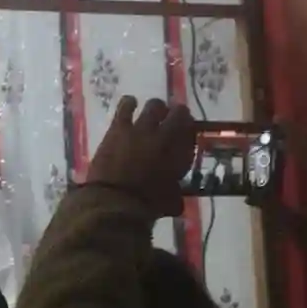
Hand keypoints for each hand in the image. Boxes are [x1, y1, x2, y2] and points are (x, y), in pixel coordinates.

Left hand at [84, 96, 192, 218]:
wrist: (115, 199)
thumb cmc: (147, 204)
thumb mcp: (171, 202)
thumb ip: (175, 194)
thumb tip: (175, 199)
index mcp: (181, 156)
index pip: (191, 135)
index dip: (189, 133)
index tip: (186, 134)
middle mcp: (166, 137)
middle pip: (177, 115)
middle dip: (176, 116)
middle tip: (171, 119)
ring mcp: (141, 129)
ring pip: (154, 106)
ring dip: (156, 108)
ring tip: (153, 112)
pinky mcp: (118, 128)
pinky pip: (126, 107)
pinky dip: (129, 103)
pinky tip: (130, 103)